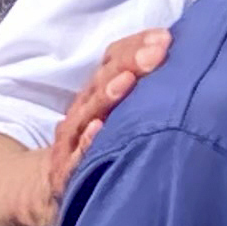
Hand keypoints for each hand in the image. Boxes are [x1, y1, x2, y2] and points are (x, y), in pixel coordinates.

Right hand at [40, 28, 168, 220]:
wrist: (50, 187)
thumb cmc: (99, 145)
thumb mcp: (116, 112)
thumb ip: (141, 88)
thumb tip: (175, 60)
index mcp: (98, 92)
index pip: (114, 61)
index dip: (136, 47)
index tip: (164, 38)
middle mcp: (84, 111)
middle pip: (103, 81)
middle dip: (129, 63)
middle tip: (156, 52)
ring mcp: (72, 141)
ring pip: (88, 113)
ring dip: (108, 95)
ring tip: (127, 80)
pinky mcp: (65, 173)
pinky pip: (75, 157)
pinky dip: (87, 143)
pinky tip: (99, 129)